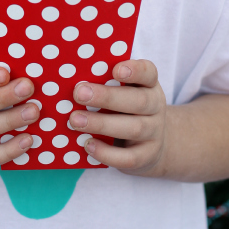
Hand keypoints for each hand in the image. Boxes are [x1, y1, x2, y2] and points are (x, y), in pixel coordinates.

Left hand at [69, 59, 166, 176]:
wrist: (152, 145)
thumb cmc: (127, 110)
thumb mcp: (123, 92)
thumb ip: (105, 83)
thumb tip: (73, 78)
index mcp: (149, 85)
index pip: (148, 72)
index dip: (135, 70)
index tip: (116, 70)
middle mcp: (156, 107)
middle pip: (139, 100)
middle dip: (107, 97)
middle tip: (79, 93)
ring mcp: (154, 133)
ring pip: (134, 128)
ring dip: (101, 124)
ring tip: (75, 120)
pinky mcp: (148, 156)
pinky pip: (129, 158)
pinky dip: (107, 153)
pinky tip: (88, 145)